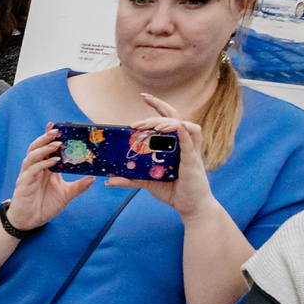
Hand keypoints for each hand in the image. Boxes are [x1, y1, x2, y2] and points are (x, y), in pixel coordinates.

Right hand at [3, 125, 100, 232]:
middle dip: (45, 137)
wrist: (30, 222)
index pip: (46, 148)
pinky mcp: (24, 184)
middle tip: (57, 130)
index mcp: (45, 168)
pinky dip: (42, 164)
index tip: (58, 126)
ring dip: (44, 148)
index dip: (49, 137)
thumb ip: (79, 186)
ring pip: (32, 156)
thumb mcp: (66, 195)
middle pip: (37, 148)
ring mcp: (28, 176)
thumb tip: (93, 178)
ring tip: (57, 142)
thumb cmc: (45, 206)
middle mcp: (35, 169)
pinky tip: (53, 161)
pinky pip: (32, 170)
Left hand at [107, 95, 215, 219]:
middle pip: (174, 117)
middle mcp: (184, 143)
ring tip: (153, 127)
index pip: (167, 118)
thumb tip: (109, 180)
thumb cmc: (173, 191)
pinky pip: (191, 143)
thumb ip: (130, 179)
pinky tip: (177, 128)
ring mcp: (190, 151)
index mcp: (173, 144)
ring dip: (168, 123)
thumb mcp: (147, 183)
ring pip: (185, 125)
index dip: (157, 106)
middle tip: (135, 123)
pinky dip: (184, 133)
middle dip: (156, 113)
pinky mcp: (194, 162)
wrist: (190, 207)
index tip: (143, 96)